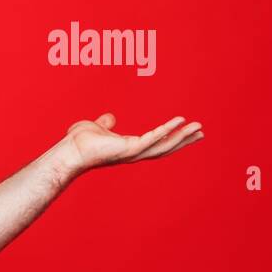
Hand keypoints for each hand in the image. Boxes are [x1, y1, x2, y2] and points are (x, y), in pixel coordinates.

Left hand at [55, 112, 203, 178]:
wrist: (69, 151)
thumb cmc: (79, 142)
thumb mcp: (97, 127)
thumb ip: (106, 123)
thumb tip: (110, 118)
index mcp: (129, 147)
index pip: (156, 143)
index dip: (172, 137)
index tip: (186, 130)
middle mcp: (134, 153)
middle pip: (165, 147)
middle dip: (183, 140)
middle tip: (201, 132)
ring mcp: (133, 152)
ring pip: (164, 145)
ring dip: (182, 136)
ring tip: (199, 128)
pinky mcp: (129, 149)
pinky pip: (153, 138)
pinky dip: (167, 130)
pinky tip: (180, 122)